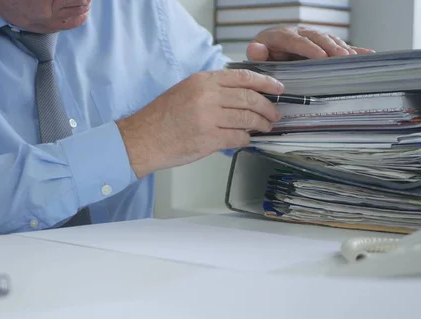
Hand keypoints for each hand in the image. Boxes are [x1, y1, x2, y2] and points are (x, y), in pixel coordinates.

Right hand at [116, 69, 283, 177]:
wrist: (143, 139)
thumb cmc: (160, 117)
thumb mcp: (184, 90)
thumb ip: (211, 88)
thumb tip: (240, 93)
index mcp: (202, 81)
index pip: (243, 77)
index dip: (265, 82)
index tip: (277, 88)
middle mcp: (207, 97)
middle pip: (249, 99)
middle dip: (267, 107)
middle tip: (275, 113)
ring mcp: (209, 119)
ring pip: (247, 119)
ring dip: (261, 124)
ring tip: (266, 127)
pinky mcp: (209, 140)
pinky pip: (238, 138)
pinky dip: (246, 139)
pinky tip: (247, 139)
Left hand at [247, 25, 374, 60]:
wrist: (267, 49)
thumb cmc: (262, 55)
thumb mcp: (256, 54)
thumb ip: (256, 53)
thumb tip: (256, 49)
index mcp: (281, 36)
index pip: (296, 41)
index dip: (308, 48)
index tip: (320, 56)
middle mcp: (299, 33)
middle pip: (316, 38)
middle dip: (329, 46)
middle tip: (341, 56)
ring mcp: (312, 38)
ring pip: (328, 39)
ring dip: (341, 48)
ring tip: (351, 57)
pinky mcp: (321, 44)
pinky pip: (338, 45)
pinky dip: (353, 49)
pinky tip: (368, 53)